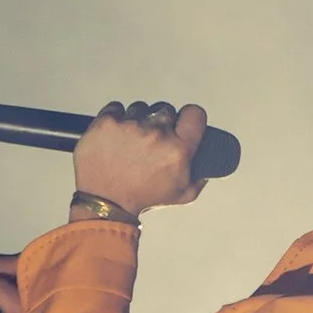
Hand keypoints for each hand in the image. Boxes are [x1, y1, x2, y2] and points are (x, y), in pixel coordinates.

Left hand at [68, 99, 207, 214]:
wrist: (105, 204)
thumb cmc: (141, 199)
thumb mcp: (181, 194)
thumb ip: (199, 178)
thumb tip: (207, 166)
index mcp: (178, 149)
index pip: (194, 113)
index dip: (189, 117)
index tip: (182, 122)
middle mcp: (156, 134)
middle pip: (165, 109)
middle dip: (160, 122)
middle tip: (150, 140)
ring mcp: (130, 126)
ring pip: (140, 108)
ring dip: (136, 120)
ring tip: (129, 141)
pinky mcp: (107, 122)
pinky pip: (115, 108)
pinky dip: (115, 118)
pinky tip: (115, 135)